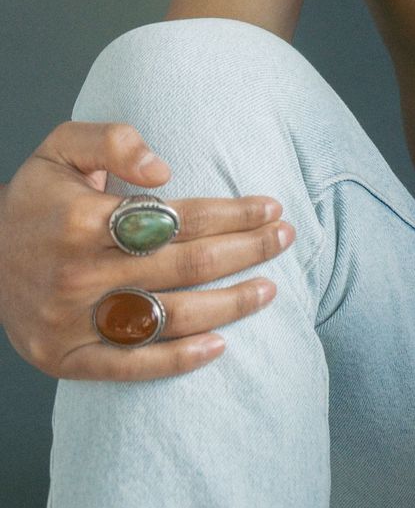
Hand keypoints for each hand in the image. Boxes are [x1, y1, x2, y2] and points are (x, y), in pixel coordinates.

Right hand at [0, 120, 293, 380]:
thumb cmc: (36, 198)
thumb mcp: (62, 146)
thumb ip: (114, 141)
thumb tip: (164, 170)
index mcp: (83, 221)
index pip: (179, 219)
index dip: (232, 213)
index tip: (270, 207)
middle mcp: (80, 274)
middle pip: (186, 267)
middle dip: (246, 251)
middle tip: (285, 239)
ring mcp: (72, 322)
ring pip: (169, 318)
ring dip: (228, 306)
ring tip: (269, 290)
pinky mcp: (66, 358)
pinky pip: (132, 367)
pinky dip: (178, 361)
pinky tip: (220, 346)